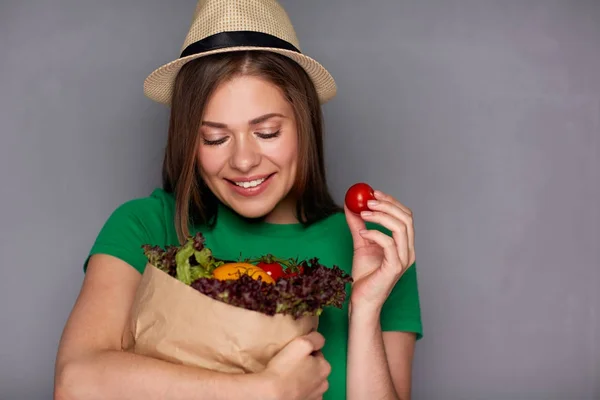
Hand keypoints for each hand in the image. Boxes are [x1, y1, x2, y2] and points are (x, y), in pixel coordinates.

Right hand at [260, 331, 330, 399]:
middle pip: (315, 369)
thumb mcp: (301, 343)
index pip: (317, 354)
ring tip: (288, 376)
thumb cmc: (285, 367)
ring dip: (304, 379)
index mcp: (325, 367)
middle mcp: (324, 383)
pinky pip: (305, 394)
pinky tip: (290, 388)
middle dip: (307, 365)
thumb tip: (318, 338)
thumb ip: (315, 338)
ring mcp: (315, 397)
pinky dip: (300, 391)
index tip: (295, 352)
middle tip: (291, 363)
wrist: (271, 394)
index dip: (306, 351)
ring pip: (311, 382)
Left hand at [345, 189, 415, 312]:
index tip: (374, 192)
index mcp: (404, 244)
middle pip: (406, 218)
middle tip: (368, 200)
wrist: (362, 300)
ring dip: (381, 216)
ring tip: (363, 213)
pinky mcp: (395, 268)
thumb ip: (357, 223)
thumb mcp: (360, 243)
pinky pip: (389, 243)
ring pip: (401, 227)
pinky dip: (374, 233)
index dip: (391, 201)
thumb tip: (350, 204)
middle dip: (387, 205)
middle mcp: (408, 250)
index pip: (405, 216)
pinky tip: (361, 232)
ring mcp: (404, 259)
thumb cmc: (364, 275)